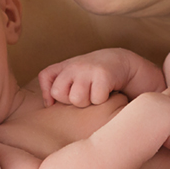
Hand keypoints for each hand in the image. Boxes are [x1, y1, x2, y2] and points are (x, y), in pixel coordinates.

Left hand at [38, 49, 164, 106]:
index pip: (45, 77)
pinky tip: (108, 91)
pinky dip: (104, 100)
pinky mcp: (103, 75)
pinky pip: (96, 99)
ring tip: (96, 92)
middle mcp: (74, 65)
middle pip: (59, 92)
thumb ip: (58, 85)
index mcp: (65, 65)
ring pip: (77, 99)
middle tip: (86, 93)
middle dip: (72, 99)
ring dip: (89, 101)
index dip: (52, 92)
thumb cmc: (96, 75)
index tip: (64, 96)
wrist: (124, 63)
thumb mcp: (75, 76)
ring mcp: (88, 69)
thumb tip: (48, 104)